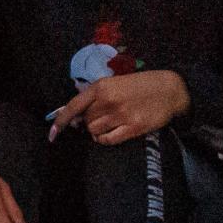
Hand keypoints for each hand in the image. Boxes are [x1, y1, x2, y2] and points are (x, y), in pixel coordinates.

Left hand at [49, 69, 189, 145]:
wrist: (170, 89)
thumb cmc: (140, 85)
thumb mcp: (115, 83)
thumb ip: (96, 96)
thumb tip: (75, 116)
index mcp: (102, 86)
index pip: (73, 106)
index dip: (60, 121)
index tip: (52, 134)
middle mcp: (108, 100)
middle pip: (85, 121)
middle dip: (88, 122)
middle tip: (101, 118)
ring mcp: (121, 115)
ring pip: (94, 131)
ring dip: (96, 131)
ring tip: (108, 125)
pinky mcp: (133, 128)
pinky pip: (108, 140)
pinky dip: (104, 139)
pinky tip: (111, 134)